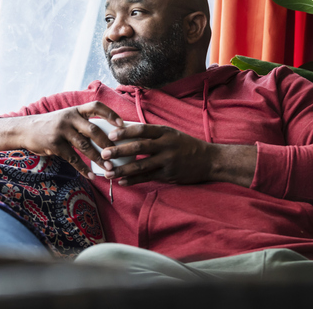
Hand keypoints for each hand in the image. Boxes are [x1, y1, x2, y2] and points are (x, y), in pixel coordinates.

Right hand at [0, 102, 123, 179]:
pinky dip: (83, 168)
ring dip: (99, 158)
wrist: (25, 129)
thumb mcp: (67, 118)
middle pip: (93, 129)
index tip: (122, 124)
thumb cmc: (52, 125)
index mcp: (75, 110)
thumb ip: (83, 123)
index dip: (111, 114)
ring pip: (85, 146)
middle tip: (120, 153)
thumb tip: (108, 136)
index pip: (96, 107)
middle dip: (108, 142)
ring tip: (109, 168)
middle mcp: (69, 118)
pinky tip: (91, 176)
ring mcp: (61, 131)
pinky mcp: (55, 145)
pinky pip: (73, 158)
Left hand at [100, 124, 215, 185]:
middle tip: (103, 154)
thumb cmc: (186, 146)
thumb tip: (129, 134)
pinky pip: (148, 177)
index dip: (125, 132)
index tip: (111, 135)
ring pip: (141, 165)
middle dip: (119, 151)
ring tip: (108, 173)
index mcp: (165, 132)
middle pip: (138, 147)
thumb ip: (154, 135)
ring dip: (123, 169)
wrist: (209, 160)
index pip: (142, 130)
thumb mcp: (172, 134)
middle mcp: (166, 145)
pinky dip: (134, 180)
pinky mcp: (169, 174)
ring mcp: (168, 161)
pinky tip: (122, 182)